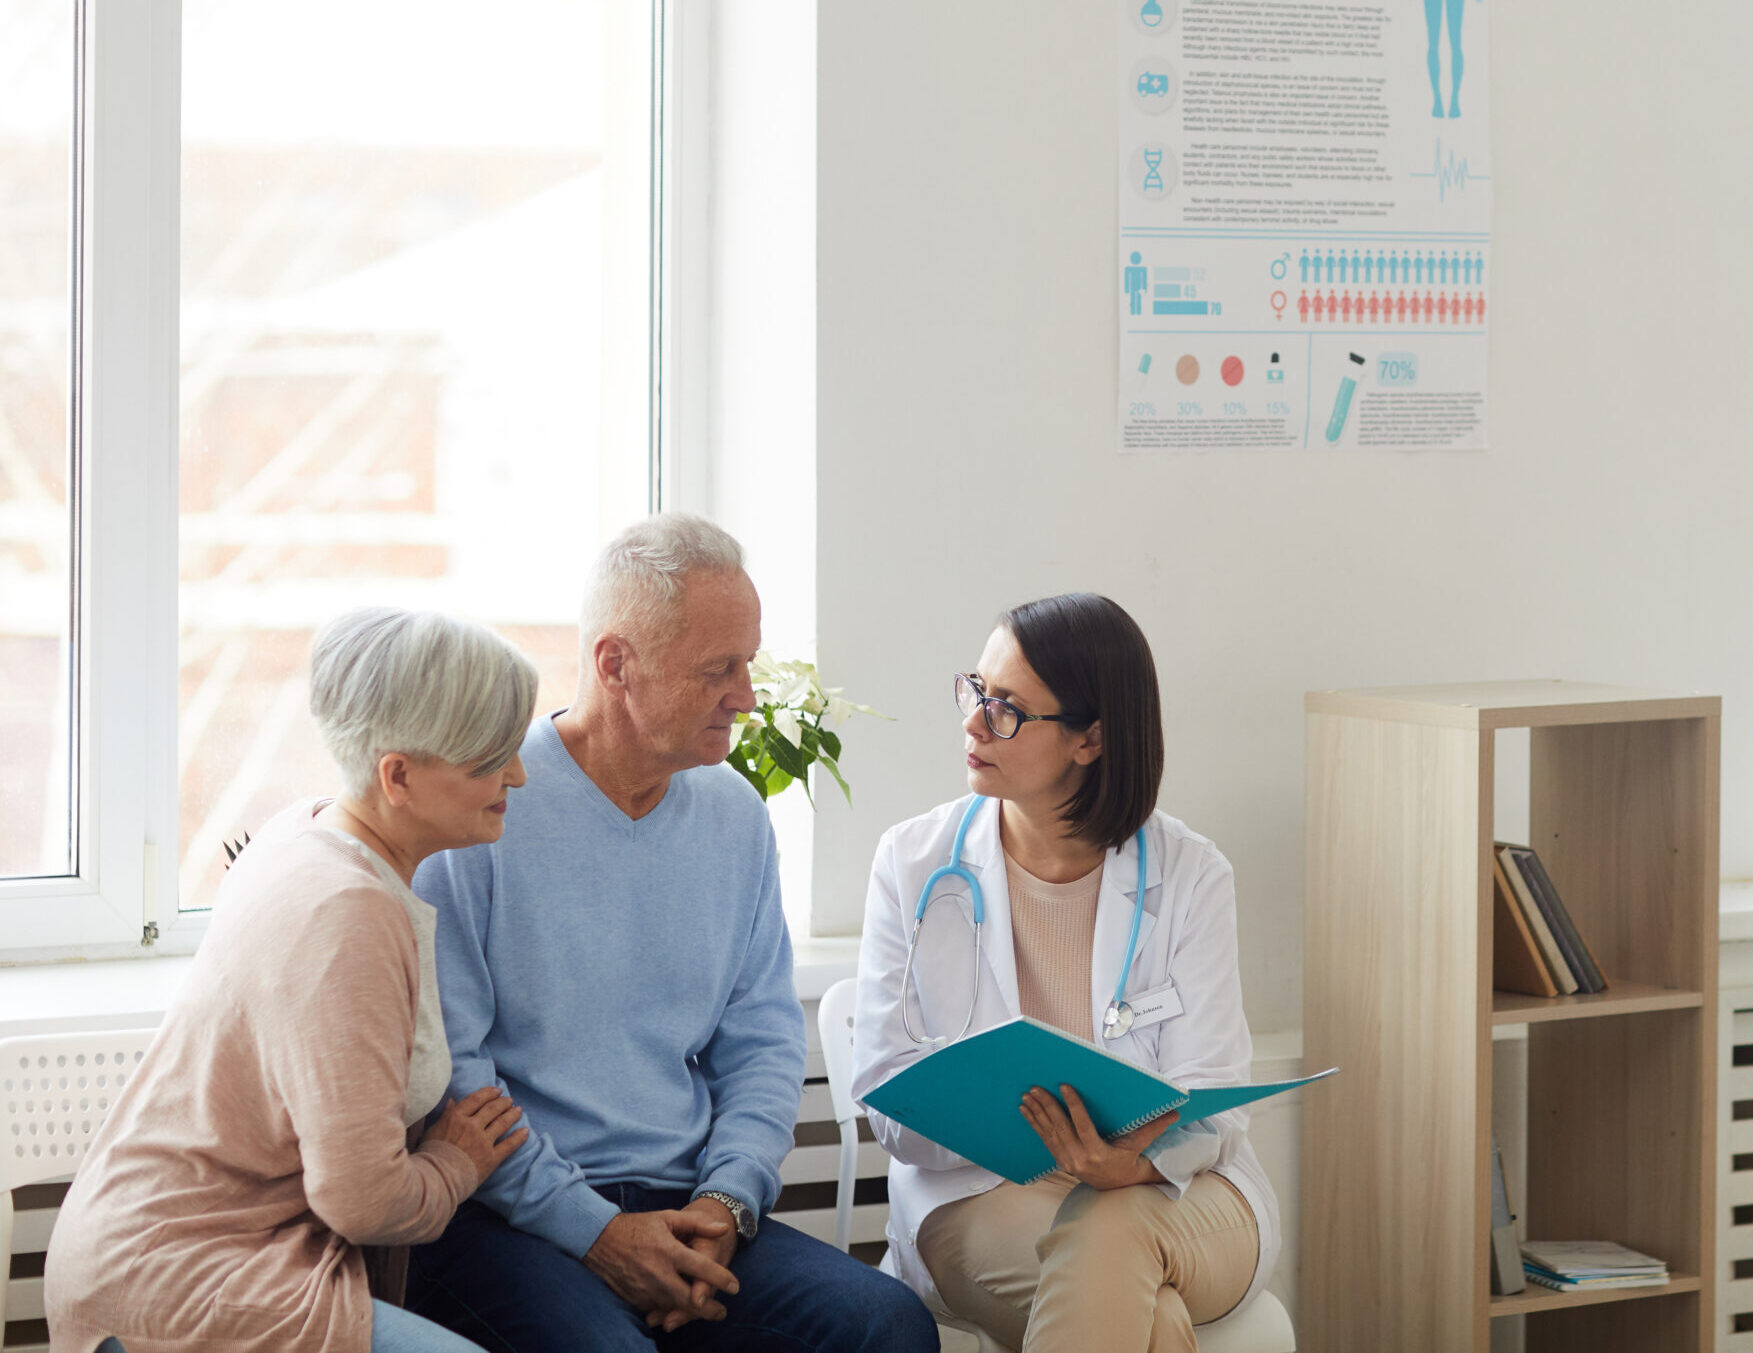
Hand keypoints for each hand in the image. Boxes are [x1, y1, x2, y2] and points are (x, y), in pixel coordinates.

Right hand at [422, 1086, 527, 1188]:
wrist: (436, 1179)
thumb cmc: (430, 1155)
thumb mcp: (432, 1131)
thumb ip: (445, 1115)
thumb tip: (452, 1101)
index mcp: (457, 1117)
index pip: (477, 1099)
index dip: (489, 1093)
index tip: (497, 1091)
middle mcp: (472, 1126)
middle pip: (492, 1109)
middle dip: (503, 1102)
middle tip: (509, 1100)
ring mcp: (483, 1142)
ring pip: (502, 1123)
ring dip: (512, 1115)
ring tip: (518, 1110)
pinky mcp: (491, 1158)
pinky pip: (509, 1145)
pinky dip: (519, 1137)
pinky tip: (526, 1131)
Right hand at [584, 1209, 737, 1322]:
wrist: (599, 1240)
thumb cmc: (637, 1226)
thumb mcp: (667, 1217)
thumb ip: (697, 1223)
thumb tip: (723, 1228)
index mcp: (668, 1251)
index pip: (701, 1268)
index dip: (721, 1278)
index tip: (735, 1287)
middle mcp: (658, 1274)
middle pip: (689, 1299)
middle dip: (709, 1309)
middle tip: (722, 1312)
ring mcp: (645, 1289)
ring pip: (674, 1308)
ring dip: (690, 1313)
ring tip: (706, 1312)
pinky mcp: (635, 1299)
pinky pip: (657, 1308)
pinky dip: (670, 1310)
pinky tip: (679, 1310)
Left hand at [1019, 1084, 1176, 1190]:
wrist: (1116, 1186)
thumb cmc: (1128, 1161)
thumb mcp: (1139, 1146)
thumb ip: (1153, 1128)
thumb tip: (1175, 1113)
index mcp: (1097, 1153)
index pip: (1082, 1125)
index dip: (1073, 1105)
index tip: (1064, 1086)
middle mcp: (1079, 1159)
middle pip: (1060, 1128)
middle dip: (1046, 1106)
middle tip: (1035, 1087)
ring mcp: (1067, 1162)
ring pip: (1049, 1134)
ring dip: (1036, 1113)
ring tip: (1026, 1095)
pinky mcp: (1060, 1162)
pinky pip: (1045, 1140)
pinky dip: (1034, 1124)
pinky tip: (1025, 1110)